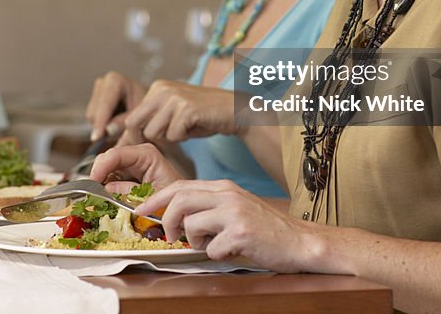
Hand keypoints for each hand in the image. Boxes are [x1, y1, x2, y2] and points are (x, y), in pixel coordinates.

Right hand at [86, 71, 146, 140]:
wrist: (148, 104)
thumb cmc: (147, 108)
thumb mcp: (140, 116)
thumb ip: (124, 122)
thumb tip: (107, 130)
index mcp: (115, 81)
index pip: (104, 104)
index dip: (100, 122)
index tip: (97, 138)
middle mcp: (103, 82)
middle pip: (94, 112)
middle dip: (103, 126)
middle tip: (119, 135)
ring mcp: (96, 90)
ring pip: (91, 117)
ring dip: (103, 126)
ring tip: (121, 126)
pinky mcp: (94, 99)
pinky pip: (92, 119)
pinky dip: (102, 124)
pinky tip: (116, 121)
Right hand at [89, 143, 184, 193]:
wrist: (182, 206)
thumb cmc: (173, 201)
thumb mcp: (152, 198)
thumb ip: (128, 192)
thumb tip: (106, 188)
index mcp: (146, 154)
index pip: (116, 154)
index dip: (101, 167)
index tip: (92, 183)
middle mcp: (136, 154)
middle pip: (107, 159)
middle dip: (97, 175)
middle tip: (91, 194)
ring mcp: (130, 162)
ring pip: (104, 168)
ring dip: (98, 182)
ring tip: (98, 198)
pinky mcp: (125, 172)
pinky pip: (107, 177)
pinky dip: (103, 187)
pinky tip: (105, 197)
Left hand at [118, 80, 236, 146]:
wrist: (234, 111)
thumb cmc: (202, 117)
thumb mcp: (172, 115)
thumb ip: (151, 122)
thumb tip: (123, 141)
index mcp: (156, 88)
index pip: (131, 118)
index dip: (136, 136)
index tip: (148, 145)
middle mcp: (161, 89)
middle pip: (135, 124)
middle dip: (147, 139)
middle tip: (166, 142)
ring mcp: (174, 97)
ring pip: (153, 132)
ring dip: (169, 138)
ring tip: (185, 130)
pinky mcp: (186, 108)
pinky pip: (173, 136)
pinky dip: (183, 138)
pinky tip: (195, 128)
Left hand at [136, 179, 319, 271]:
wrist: (300, 241)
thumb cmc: (265, 229)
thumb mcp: (236, 208)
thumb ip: (209, 207)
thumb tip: (175, 218)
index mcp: (224, 187)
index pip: (180, 186)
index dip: (155, 199)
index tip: (140, 211)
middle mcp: (228, 195)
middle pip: (179, 200)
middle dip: (165, 220)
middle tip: (169, 236)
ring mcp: (235, 213)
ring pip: (192, 224)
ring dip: (194, 241)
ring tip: (210, 245)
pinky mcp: (241, 233)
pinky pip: (212, 248)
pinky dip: (217, 255)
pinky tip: (232, 251)